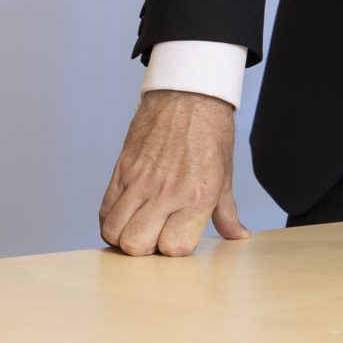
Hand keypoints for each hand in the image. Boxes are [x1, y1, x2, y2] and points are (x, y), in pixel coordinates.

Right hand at [98, 88, 248, 256]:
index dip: (173, 249)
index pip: (173, 248)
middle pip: (137, 245)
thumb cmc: (210, 132)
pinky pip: (105, 208)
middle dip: (145, 248)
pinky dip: (111, 218)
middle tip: (155, 235)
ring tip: (138, 225)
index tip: (177, 238)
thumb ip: (227, 212)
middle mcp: (166, 191)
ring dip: (124, 236)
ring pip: (114, 230)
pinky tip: (126, 213)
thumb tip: (238, 235)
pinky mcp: (122, 168)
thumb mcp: (225, 174)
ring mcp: (140, 180)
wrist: (188, 93)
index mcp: (197, 196)